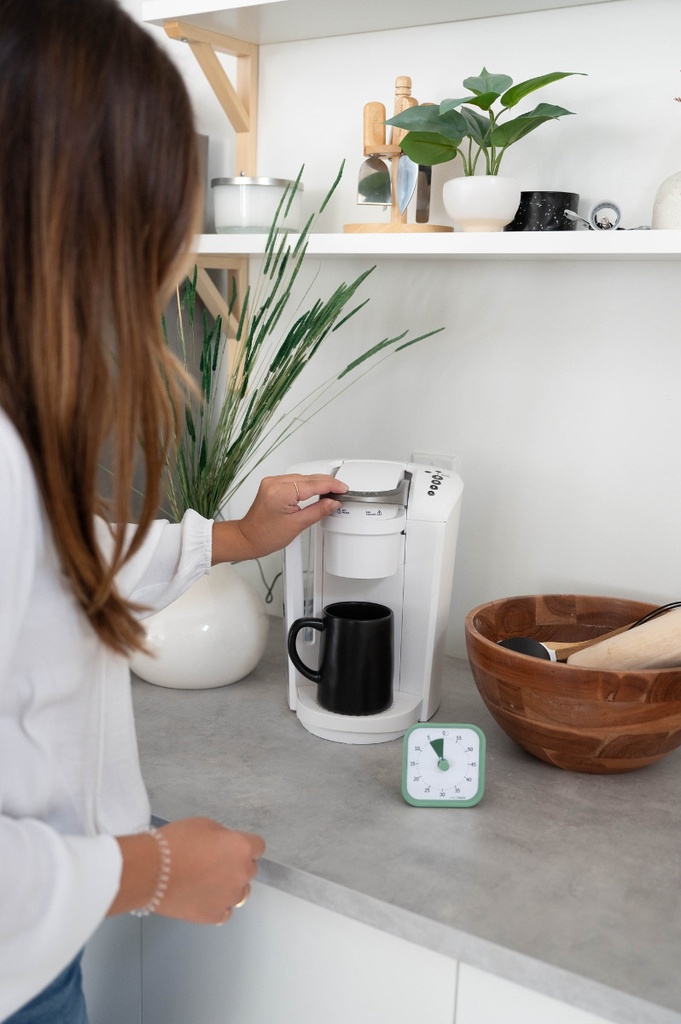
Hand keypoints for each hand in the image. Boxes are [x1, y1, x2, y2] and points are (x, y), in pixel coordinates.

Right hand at [112, 817, 264, 925]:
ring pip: (239, 892)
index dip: (245, 845)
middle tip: (214, 862)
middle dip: (236, 864)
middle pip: (249, 869)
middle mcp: (241, 874)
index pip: (258, 847)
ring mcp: (229, 898)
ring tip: (206, 880)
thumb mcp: (204, 824)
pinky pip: (225, 911)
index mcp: (242, 849)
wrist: (151, 871)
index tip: (233, 847)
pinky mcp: (214, 915)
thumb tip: (226, 845)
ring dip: (229, 885)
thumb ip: (223, 836)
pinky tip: (203, 896)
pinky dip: (217, 904)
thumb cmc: (175, 843)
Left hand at [212, 473, 347, 562]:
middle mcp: (274, 483)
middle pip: (308, 478)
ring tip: (331, 492)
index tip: (342, 488)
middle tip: (340, 491)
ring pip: (302, 477)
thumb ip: (318, 510)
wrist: (248, 537)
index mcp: (280, 493)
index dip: (331, 485)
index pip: (313, 484)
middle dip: (326, 483)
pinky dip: (307, 484)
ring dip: (317, 483)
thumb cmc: (265, 535)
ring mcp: (272, 481)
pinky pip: (294, 479)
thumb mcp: (297, 525)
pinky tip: (315, 489)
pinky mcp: (271, 483)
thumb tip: (333, 502)